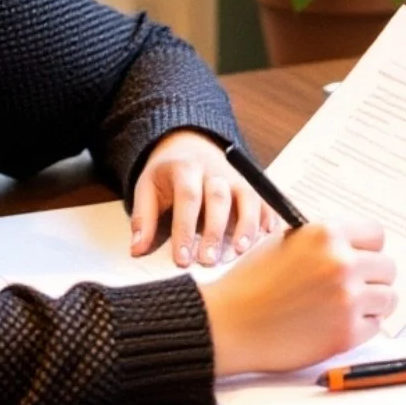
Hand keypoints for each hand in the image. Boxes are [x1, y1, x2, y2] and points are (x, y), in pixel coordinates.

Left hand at [130, 130, 274, 266]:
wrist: (189, 143)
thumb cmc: (168, 174)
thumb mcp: (147, 187)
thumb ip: (143, 217)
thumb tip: (137, 250)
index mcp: (185, 169)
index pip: (187, 198)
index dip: (185, 229)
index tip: (182, 259)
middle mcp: (213, 170)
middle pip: (218, 198)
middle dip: (214, 231)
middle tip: (208, 261)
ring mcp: (235, 177)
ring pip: (247, 196)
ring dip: (247, 224)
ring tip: (240, 250)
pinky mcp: (250, 184)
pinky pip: (264, 199)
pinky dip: (269, 216)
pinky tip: (268, 236)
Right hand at [199, 220, 396, 376]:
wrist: (232, 322)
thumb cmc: (254, 281)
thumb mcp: (287, 242)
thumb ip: (324, 241)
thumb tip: (356, 247)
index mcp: (326, 234)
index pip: (377, 235)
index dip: (368, 247)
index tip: (362, 255)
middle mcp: (341, 263)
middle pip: (388, 268)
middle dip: (373, 276)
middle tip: (354, 284)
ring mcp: (347, 300)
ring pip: (387, 298)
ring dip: (371, 303)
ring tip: (343, 305)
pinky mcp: (347, 334)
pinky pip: (375, 326)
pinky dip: (361, 326)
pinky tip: (334, 322)